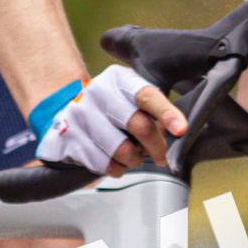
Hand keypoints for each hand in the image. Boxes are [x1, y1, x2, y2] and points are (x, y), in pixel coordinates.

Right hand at [32, 65, 187, 176]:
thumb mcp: (130, 97)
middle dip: (157, 147)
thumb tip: (173, 134)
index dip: (166, 114)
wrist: (67, 107)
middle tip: (161, 156)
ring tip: (133, 156)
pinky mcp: (70, 137)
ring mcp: (81, 115)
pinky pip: (104, 164)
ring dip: (135, 159)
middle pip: (139, 126)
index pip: (147, 96)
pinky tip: (115, 160)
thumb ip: (152, 111)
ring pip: (122, 150)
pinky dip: (116, 168)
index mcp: (118, 79)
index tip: (180, 129)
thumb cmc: (110, 106)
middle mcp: (98, 93)